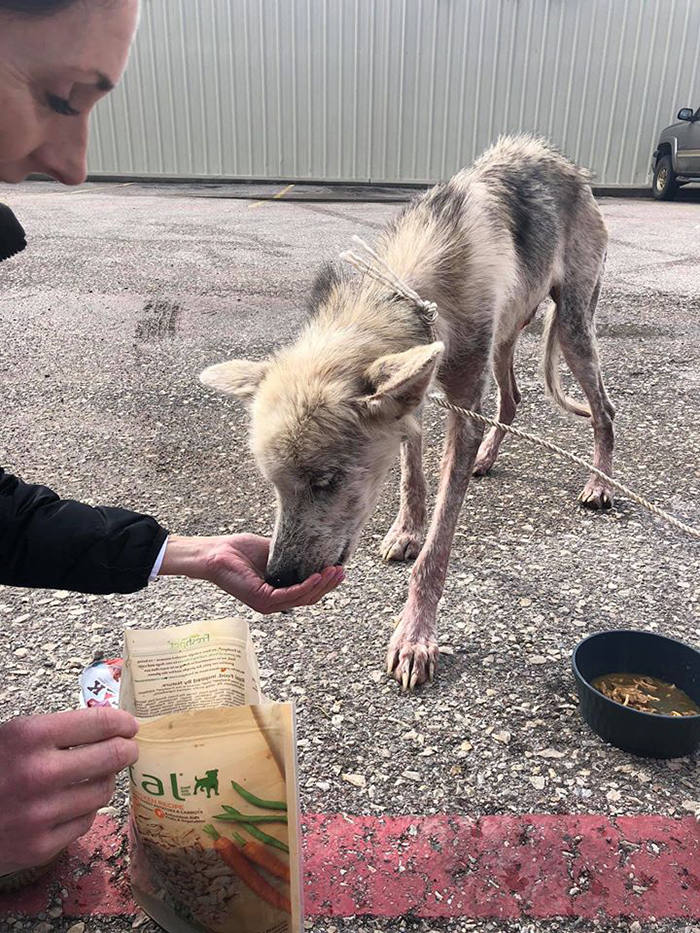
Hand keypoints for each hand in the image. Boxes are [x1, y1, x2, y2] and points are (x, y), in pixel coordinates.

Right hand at [0, 708, 138, 874]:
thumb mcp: (14, 737)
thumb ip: (57, 731)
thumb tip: (108, 725)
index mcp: (30, 736)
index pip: (100, 723)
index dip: (122, 723)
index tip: (130, 725)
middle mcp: (38, 773)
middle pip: (112, 756)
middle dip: (127, 750)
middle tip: (129, 749)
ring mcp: (41, 813)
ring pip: (103, 791)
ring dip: (105, 781)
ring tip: (96, 775)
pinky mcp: (40, 847)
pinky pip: (85, 822)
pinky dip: (85, 810)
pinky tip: (72, 802)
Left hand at [160, 534, 343, 613]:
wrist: (214, 554)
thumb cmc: (236, 552)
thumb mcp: (270, 551)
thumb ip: (289, 554)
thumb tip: (310, 546)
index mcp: (276, 593)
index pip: (305, 593)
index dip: (323, 584)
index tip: (337, 570)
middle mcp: (273, 603)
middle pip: (308, 598)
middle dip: (328, 586)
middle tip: (342, 572)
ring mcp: (268, 604)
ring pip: (303, 598)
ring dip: (322, 585)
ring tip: (335, 572)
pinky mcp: (262, 599)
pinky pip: (290, 595)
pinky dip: (306, 586)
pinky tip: (318, 576)